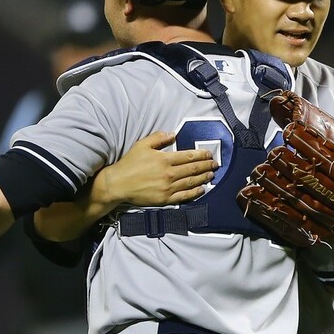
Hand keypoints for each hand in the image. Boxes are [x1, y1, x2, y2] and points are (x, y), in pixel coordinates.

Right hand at [98, 132, 217, 205]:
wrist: (118, 184)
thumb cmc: (129, 163)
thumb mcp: (142, 145)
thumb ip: (158, 138)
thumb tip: (173, 134)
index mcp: (165, 159)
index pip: (188, 156)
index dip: (201, 155)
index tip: (209, 154)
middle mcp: (169, 173)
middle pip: (193, 169)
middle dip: (206, 166)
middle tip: (215, 164)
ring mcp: (168, 187)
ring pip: (191, 182)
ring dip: (203, 178)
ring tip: (211, 175)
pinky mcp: (165, 199)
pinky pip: (184, 196)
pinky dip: (194, 193)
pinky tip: (202, 190)